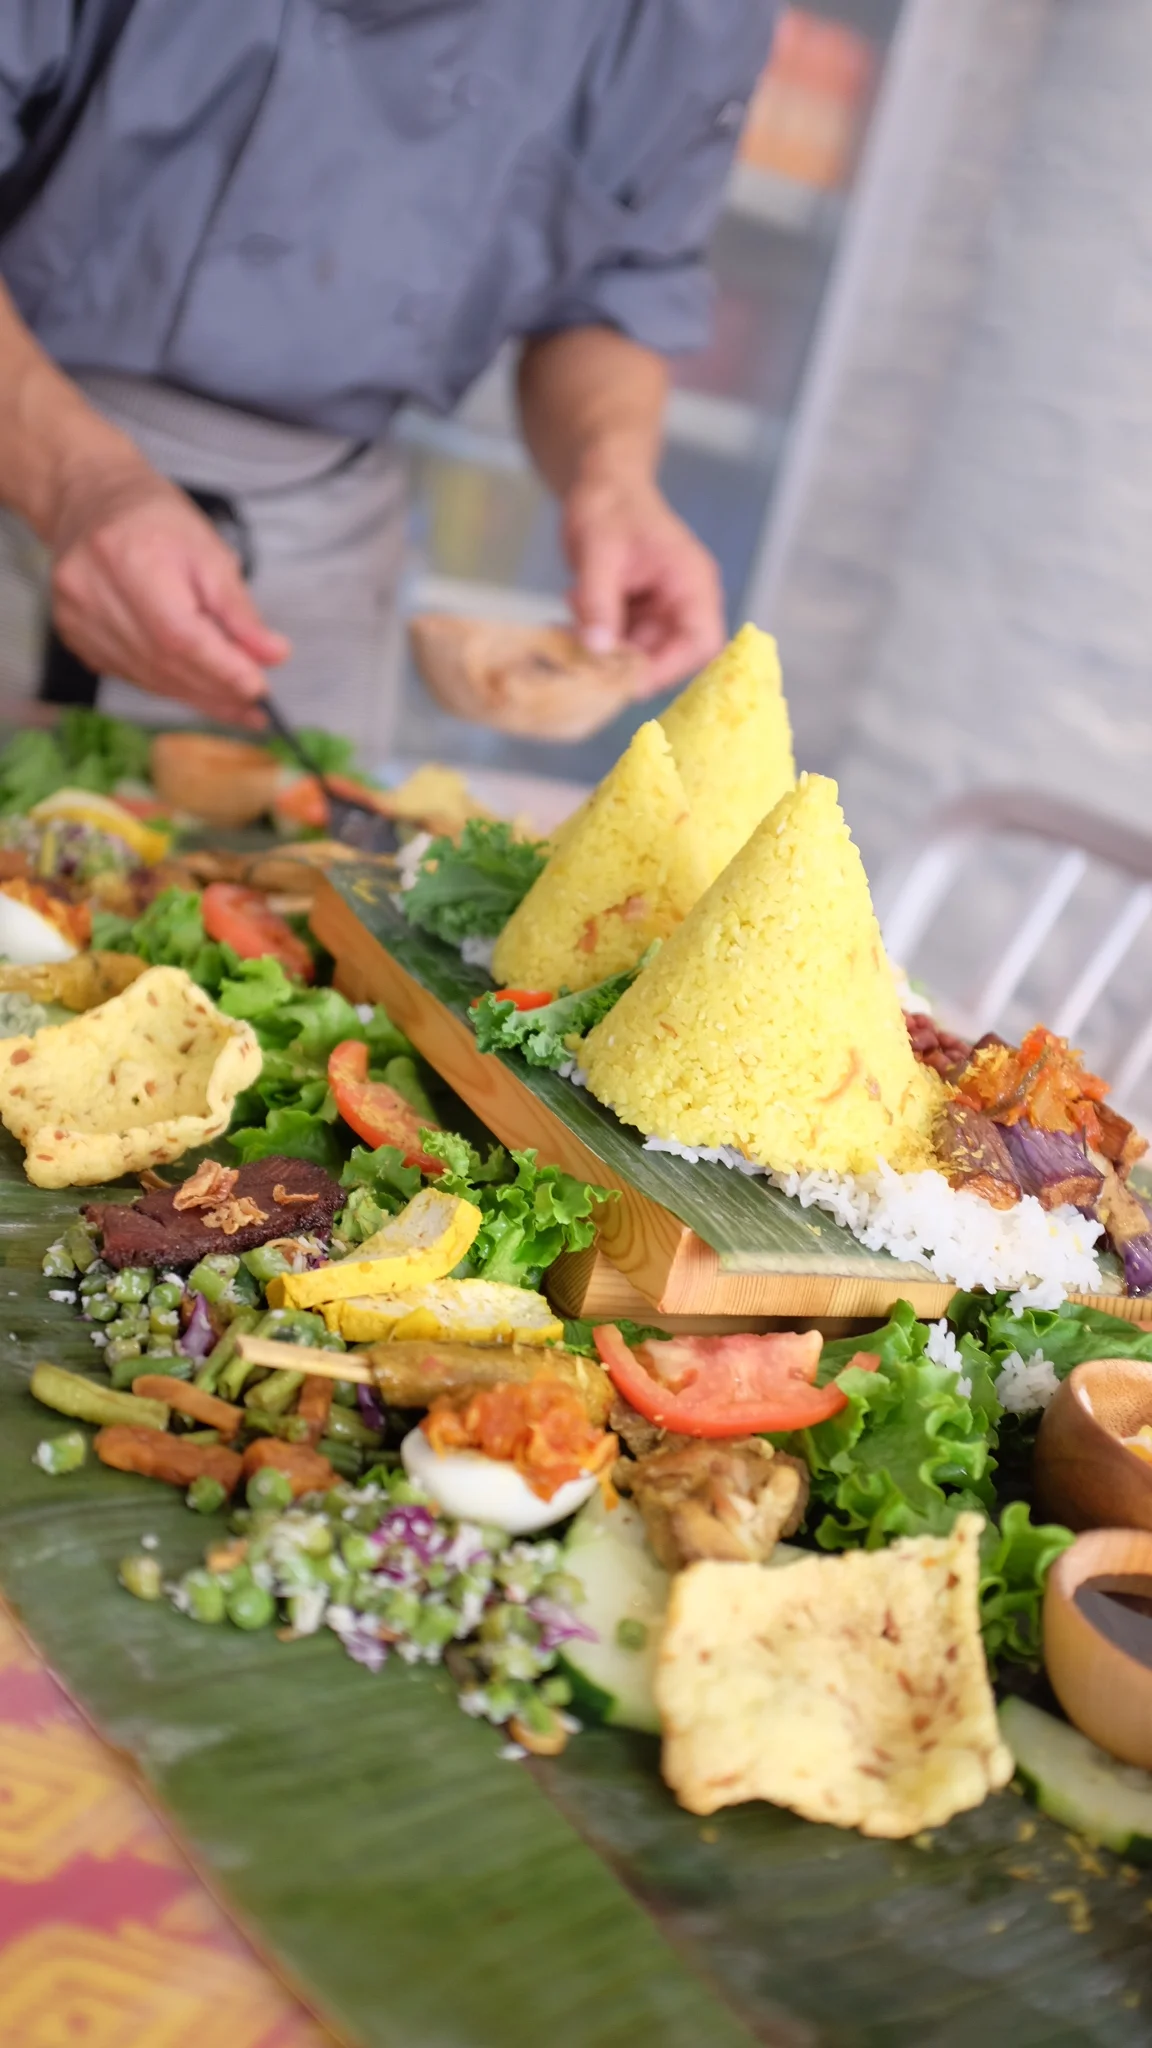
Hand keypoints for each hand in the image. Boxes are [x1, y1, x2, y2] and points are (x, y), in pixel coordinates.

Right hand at [48, 465, 288, 724]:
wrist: (92, 503)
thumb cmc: (155, 520)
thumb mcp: (209, 552)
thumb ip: (239, 609)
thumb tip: (272, 655)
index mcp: (128, 556)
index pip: (179, 634)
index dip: (221, 668)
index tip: (258, 688)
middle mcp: (92, 590)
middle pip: (163, 662)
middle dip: (215, 689)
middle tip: (254, 705)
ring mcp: (76, 616)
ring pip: (147, 678)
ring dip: (196, 696)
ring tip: (235, 704)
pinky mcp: (74, 636)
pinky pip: (130, 676)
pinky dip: (169, 687)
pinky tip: (197, 688)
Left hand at [563, 471, 723, 695]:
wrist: (601, 484)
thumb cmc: (609, 506)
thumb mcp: (598, 553)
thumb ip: (599, 603)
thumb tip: (596, 650)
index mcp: (692, 582)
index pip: (700, 642)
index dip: (669, 668)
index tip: (627, 679)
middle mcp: (683, 601)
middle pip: (668, 656)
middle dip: (624, 658)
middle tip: (584, 646)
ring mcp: (661, 609)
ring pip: (638, 653)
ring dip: (604, 646)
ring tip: (576, 605)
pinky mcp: (639, 613)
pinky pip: (621, 641)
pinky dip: (596, 635)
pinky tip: (574, 604)